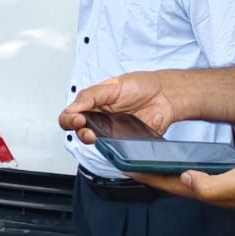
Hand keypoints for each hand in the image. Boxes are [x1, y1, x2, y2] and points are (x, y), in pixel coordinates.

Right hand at [59, 72, 177, 142]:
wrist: (165, 95)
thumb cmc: (141, 86)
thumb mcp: (113, 85)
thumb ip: (91, 96)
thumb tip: (72, 107)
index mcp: (93, 104)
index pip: (71, 115)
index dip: (69, 119)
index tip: (78, 118)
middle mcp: (100, 120)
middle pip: (79, 132)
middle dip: (79, 132)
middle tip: (87, 129)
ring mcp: (112, 132)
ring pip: (95, 143)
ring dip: (92, 141)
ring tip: (96, 136)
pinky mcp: (125, 142)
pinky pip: (115, 149)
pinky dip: (112, 147)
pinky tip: (115, 140)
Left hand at [131, 160, 234, 220]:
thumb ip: (212, 184)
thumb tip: (184, 178)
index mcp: (210, 193)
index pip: (170, 185)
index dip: (146, 176)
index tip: (123, 166)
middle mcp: (212, 192)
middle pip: (173, 184)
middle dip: (150, 175)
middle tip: (129, 160)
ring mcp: (221, 188)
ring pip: (185, 180)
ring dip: (165, 172)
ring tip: (148, 159)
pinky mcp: (231, 180)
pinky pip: (201, 175)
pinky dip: (186, 168)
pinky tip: (185, 161)